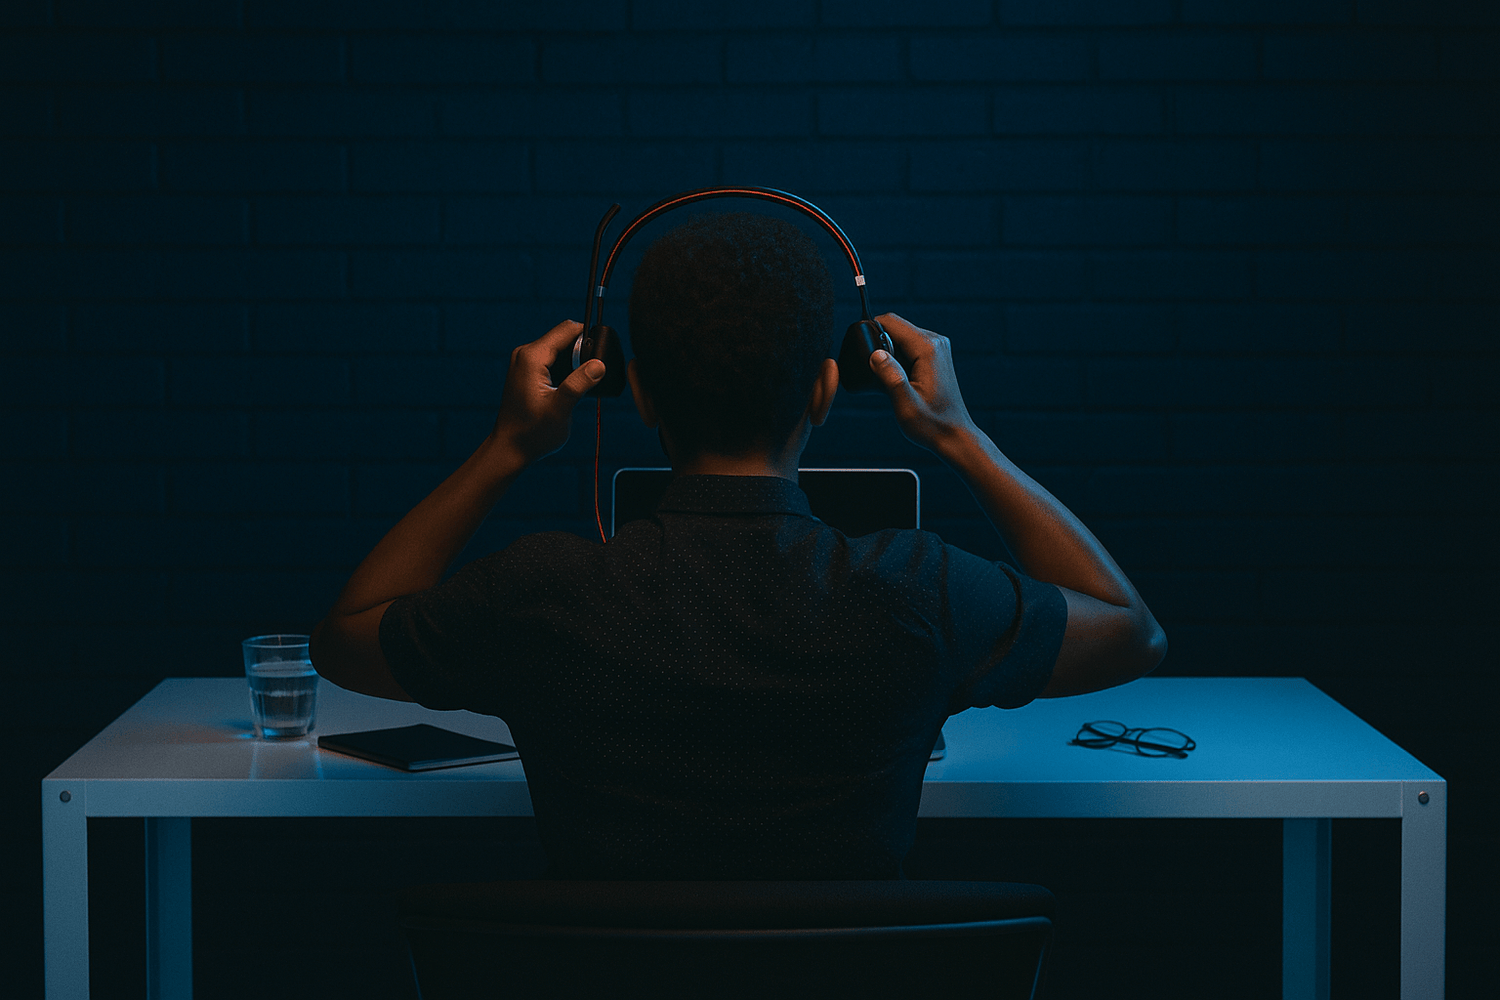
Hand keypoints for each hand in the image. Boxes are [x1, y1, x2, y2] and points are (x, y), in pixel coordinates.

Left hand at [490, 320, 605, 462]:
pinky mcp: (527, 370)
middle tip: (590, 379)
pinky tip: (570, 388)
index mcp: (532, 357)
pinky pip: (553, 358)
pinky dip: (566, 368)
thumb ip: (579, 384)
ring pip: (560, 348)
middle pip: (564, 336)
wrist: (511, 448)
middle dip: (583, 352)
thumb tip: (599, 364)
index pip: (567, 329)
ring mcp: (525, 361)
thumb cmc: (532, 433)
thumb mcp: (560, 409)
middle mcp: (526, 353)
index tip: (600, 358)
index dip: (589, 337)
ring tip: (580, 386)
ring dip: (575, 361)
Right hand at [867, 313, 978, 452]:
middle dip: (877, 345)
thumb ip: (889, 376)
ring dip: (886, 355)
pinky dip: (895, 360)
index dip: (869, 331)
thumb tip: (874, 354)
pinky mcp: (934, 356)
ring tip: (885, 382)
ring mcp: (936, 348)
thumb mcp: (905, 404)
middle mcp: (934, 342)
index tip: (860, 354)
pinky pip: (907, 348)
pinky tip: (894, 381)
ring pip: (899, 337)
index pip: (891, 322)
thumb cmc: (932, 424)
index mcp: (927, 348)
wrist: (954, 436)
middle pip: (894, 327)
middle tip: (873, 375)